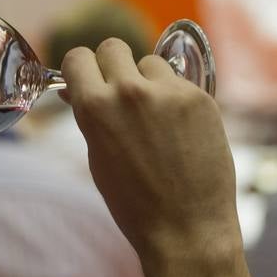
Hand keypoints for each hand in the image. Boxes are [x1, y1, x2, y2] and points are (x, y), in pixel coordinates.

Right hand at [61, 39, 238, 269]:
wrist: (187, 230)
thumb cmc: (135, 204)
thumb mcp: (98, 158)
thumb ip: (89, 116)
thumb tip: (76, 88)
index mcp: (95, 108)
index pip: (79, 57)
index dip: (83, 68)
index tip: (90, 78)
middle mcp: (131, 92)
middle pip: (114, 47)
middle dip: (114, 66)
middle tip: (122, 92)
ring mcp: (169, 93)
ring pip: (151, 63)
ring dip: (149, 81)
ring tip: (158, 119)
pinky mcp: (200, 98)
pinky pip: (180, 82)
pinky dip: (177, 99)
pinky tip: (182, 131)